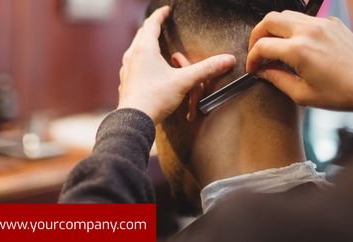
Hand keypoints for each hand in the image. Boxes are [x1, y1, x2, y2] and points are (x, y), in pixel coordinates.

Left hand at [118, 6, 235, 123]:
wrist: (134, 120)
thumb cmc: (155, 98)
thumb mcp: (184, 81)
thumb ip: (206, 69)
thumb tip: (228, 60)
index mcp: (145, 50)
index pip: (151, 24)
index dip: (160, 15)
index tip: (166, 10)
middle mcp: (132, 56)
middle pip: (141, 35)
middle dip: (151, 28)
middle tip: (159, 24)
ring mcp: (126, 70)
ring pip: (134, 50)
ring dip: (143, 44)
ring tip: (150, 44)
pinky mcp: (125, 82)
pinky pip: (131, 65)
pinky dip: (138, 60)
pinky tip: (143, 68)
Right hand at [247, 11, 352, 110]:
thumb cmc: (342, 93)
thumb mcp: (302, 94)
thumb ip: (276, 79)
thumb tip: (262, 71)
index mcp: (299, 50)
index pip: (262, 46)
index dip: (252, 58)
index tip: (253, 67)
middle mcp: (309, 31)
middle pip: (269, 20)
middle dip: (257, 35)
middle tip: (257, 51)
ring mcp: (322, 24)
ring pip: (286, 15)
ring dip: (274, 29)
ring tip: (274, 46)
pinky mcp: (332, 23)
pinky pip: (305, 19)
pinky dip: (294, 28)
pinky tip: (296, 45)